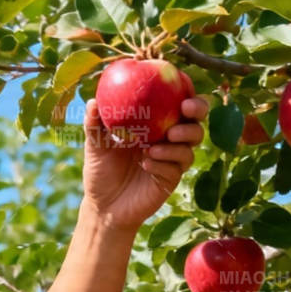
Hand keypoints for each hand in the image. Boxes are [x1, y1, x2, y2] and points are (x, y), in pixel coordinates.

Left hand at [80, 96, 207, 231]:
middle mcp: (168, 141)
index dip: (186, 92)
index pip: (177, 104)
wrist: (103, 205)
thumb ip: (95, 123)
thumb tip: (93, 101)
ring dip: (176, 144)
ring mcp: (172, 161)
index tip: (182, 86)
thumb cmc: (100, 170)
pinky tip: (146, 164)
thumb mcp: (95, 145)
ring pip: (190, 147)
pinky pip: (175, 169)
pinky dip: (163, 164)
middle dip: (197, 113)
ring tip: (153, 147)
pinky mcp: (170, 180)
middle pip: (196, 122)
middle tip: (184, 110)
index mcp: (155, 125)